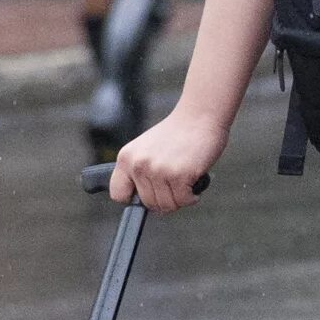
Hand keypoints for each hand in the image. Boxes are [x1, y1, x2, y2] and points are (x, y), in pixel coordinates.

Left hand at [112, 105, 226, 212]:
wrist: (201, 114)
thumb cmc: (179, 132)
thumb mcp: (148, 148)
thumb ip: (142, 170)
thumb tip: (146, 202)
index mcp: (126, 158)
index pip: (119, 194)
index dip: (136, 197)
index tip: (149, 192)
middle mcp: (139, 165)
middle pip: (148, 203)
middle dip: (165, 199)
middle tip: (177, 185)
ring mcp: (159, 171)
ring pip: (167, 205)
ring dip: (180, 198)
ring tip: (187, 182)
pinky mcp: (179, 175)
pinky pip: (184, 200)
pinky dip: (192, 196)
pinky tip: (196, 182)